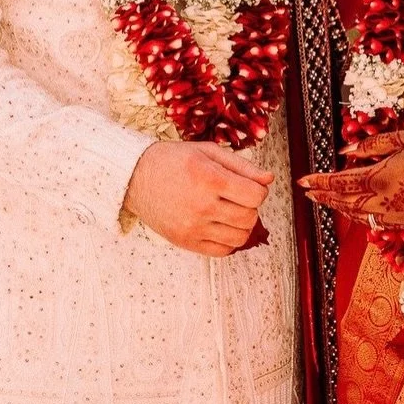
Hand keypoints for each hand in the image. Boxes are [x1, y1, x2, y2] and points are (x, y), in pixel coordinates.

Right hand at [125, 140, 274, 256]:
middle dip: (250, 207)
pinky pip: (222, 251)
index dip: (258, 190)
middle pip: (250, 217)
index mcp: (209, 179)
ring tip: (229, 211)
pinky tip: (220, 225)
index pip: (256, 196)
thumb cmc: (172, 160)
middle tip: (237, 197)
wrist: (134, 177)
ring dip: (242, 225)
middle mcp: (202, 206)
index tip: (249, 186)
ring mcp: (193, 227)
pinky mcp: (185, 241)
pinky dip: (228, 241)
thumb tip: (269, 179)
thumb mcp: (208, 152)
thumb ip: (242, 166)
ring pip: (240, 237)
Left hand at [301, 130, 403, 226]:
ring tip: (327, 201)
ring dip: (340, 208)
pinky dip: (362, 217)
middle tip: (309, 193)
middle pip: (344, 202)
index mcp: (380, 178)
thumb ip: (370, 146)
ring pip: (359, 215)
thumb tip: (345, 152)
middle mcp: (385, 201)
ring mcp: (397, 215)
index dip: (318, 182)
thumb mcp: (402, 138)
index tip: (302, 181)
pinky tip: (357, 212)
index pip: (340, 182)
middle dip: (324, 196)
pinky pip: (377, 223)